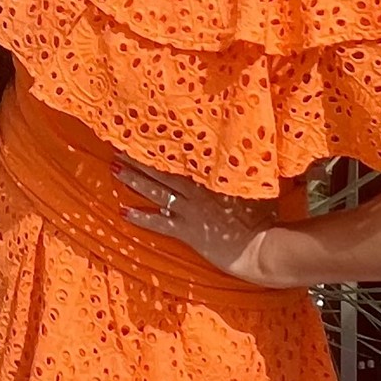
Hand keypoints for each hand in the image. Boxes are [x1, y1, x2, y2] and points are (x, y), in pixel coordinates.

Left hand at [113, 160, 279, 285]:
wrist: (262, 247)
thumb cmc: (265, 216)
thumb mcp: (256, 186)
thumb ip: (243, 170)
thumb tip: (247, 149)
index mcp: (211, 178)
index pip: (181, 157)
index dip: (161, 147)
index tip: (144, 133)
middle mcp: (196, 192)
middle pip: (162, 171)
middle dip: (138, 159)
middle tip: (117, 146)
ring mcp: (189, 212)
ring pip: (156, 191)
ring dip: (134, 180)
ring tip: (115, 169)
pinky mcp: (187, 232)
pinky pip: (159, 223)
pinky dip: (141, 217)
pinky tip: (124, 212)